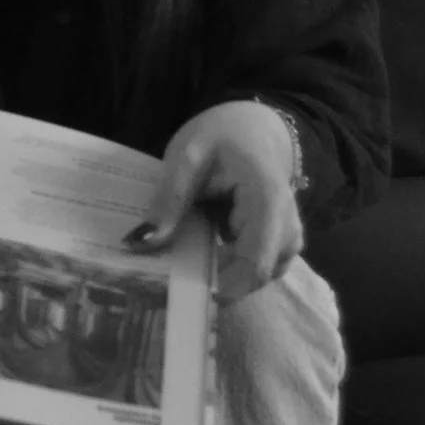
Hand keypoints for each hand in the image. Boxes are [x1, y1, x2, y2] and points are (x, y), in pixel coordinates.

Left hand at [125, 100, 302, 304]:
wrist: (252, 126)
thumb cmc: (221, 135)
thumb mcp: (185, 158)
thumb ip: (167, 201)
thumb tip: (138, 244)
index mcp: (269, 200)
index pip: (256, 260)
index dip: (228, 287)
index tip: (191, 298)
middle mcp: (286, 225)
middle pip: (258, 274)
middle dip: (219, 284)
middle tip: (175, 286)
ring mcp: (284, 236)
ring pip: (257, 275)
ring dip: (223, 277)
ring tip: (183, 271)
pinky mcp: (274, 243)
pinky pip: (254, 266)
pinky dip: (227, 268)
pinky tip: (199, 260)